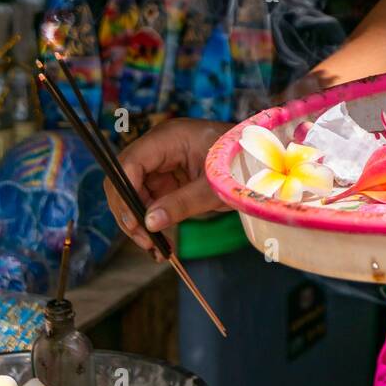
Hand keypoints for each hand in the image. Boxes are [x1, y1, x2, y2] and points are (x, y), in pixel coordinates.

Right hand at [106, 118, 230, 255]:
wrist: (260, 160)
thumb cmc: (241, 163)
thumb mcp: (213, 187)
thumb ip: (181, 204)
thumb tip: (148, 223)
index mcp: (168, 138)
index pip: (130, 163)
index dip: (125, 193)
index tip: (135, 223)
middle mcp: (159, 147)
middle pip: (125, 178)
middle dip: (129, 211)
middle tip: (146, 241)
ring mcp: (162, 162)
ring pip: (133, 192)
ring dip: (138, 220)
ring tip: (155, 248)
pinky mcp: (168, 177)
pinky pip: (149, 198)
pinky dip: (151, 219)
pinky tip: (160, 242)